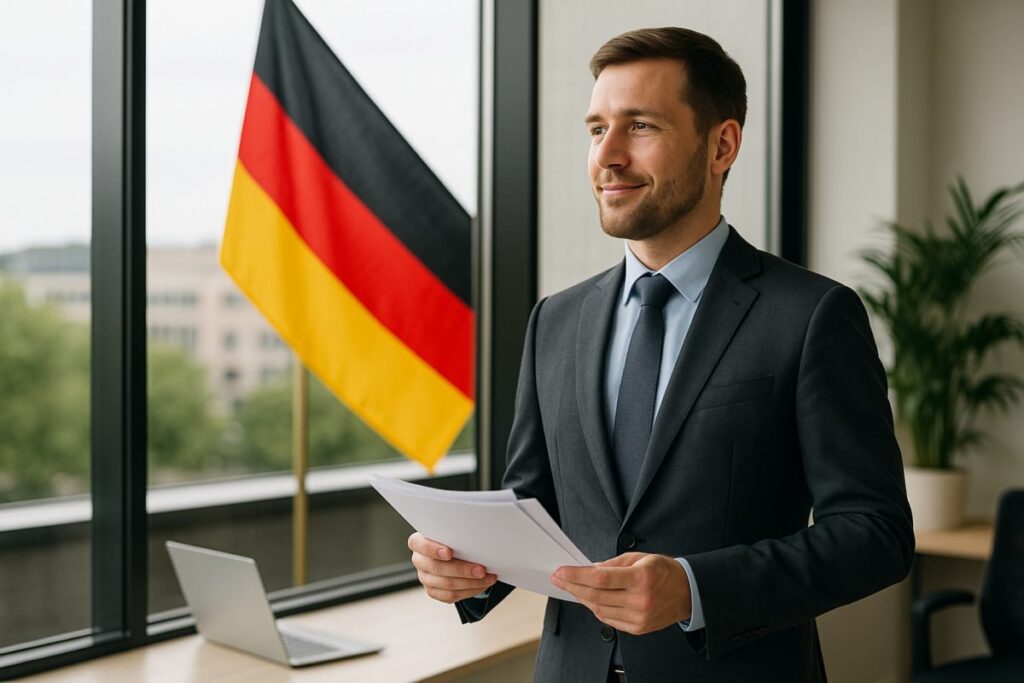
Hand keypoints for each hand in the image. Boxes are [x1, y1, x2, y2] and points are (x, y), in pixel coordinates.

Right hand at [408, 532, 497, 603]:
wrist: (454, 552)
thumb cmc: (453, 538)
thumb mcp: (452, 532)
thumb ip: (457, 534)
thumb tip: (477, 539)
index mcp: (418, 542)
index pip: (418, 544)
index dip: (432, 549)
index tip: (449, 553)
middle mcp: (419, 561)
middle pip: (436, 568)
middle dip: (461, 570)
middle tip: (481, 569)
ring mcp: (425, 578)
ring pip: (446, 585)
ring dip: (470, 582)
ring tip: (487, 577)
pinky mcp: (434, 591)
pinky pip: (451, 596)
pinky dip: (470, 591)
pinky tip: (482, 584)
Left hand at [550, 552, 691, 634]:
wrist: (687, 593)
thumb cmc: (663, 571)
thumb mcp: (638, 558)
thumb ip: (612, 564)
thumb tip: (588, 570)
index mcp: (641, 578)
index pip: (600, 578)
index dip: (576, 575)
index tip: (561, 571)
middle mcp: (640, 600)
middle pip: (596, 596)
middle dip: (573, 586)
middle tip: (558, 578)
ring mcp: (639, 617)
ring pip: (599, 610)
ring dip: (582, 598)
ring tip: (572, 587)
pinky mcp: (638, 628)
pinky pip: (609, 620)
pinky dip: (596, 609)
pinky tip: (589, 599)